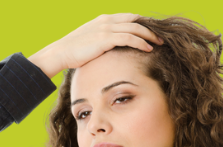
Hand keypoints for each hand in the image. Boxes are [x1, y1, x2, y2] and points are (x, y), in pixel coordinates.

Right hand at [32, 13, 163, 74]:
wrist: (60, 53)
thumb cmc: (75, 51)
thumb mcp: (93, 41)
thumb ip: (105, 40)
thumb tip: (116, 49)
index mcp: (105, 19)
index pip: (130, 17)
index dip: (144, 23)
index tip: (154, 32)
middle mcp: (107, 21)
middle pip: (135, 20)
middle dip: (150, 28)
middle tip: (162, 37)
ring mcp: (106, 28)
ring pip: (134, 28)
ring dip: (149, 35)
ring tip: (159, 43)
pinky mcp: (105, 39)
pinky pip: (128, 38)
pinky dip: (140, 42)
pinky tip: (148, 48)